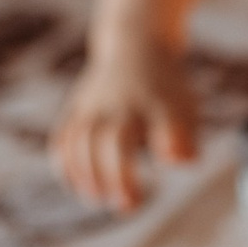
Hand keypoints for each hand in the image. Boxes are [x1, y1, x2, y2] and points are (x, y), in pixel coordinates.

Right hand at [50, 41, 197, 209]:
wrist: (135, 41)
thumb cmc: (165, 85)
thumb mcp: (184, 106)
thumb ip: (184, 138)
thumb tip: (181, 163)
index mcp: (150, 103)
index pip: (150, 135)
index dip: (142, 165)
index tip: (152, 187)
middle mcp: (117, 104)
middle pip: (108, 143)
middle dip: (114, 177)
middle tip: (128, 205)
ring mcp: (93, 105)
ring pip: (80, 142)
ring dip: (86, 176)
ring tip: (99, 200)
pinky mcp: (76, 108)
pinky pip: (62, 138)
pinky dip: (65, 165)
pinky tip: (77, 186)